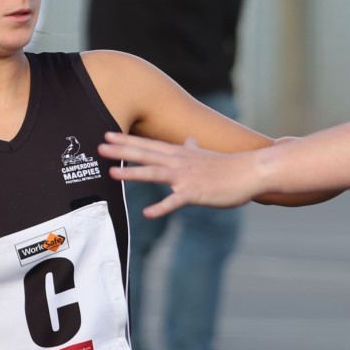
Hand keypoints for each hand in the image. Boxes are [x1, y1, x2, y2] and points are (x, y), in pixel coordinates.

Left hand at [97, 132, 266, 215]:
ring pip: (155, 173)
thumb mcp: (207, 155)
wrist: (250, 172)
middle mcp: (179, 163)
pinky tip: (148, 214)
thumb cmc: (228, 166)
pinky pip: (175, 202)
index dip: (127, 140)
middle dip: (122, 151)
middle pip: (145, 154)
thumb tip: (189, 139)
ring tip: (112, 174)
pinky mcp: (195, 193)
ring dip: (133, 173)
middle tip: (100, 147)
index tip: (107, 135)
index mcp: (180, 154)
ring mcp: (186, 177)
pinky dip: (162, 207)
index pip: (148, 145)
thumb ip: (193, 149)